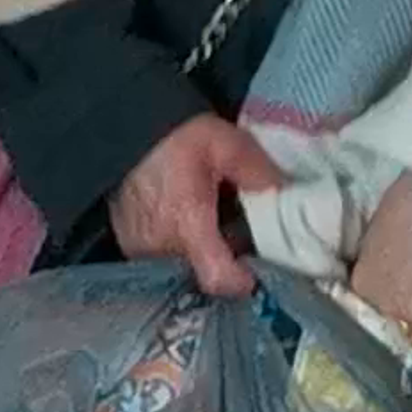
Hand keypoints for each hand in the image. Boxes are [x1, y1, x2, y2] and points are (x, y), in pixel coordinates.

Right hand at [110, 113, 284, 293]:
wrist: (124, 130)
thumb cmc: (178, 136)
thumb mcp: (228, 144)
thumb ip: (259, 173)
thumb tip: (287, 199)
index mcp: (188, 225)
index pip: (217, 278)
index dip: (242, 281)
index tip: (258, 271)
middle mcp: (160, 248)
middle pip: (203, 274)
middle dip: (226, 260)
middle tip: (241, 236)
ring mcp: (139, 251)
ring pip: (182, 268)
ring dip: (201, 252)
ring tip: (214, 224)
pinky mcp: (128, 246)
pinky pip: (161, 259)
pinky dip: (179, 246)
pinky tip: (188, 221)